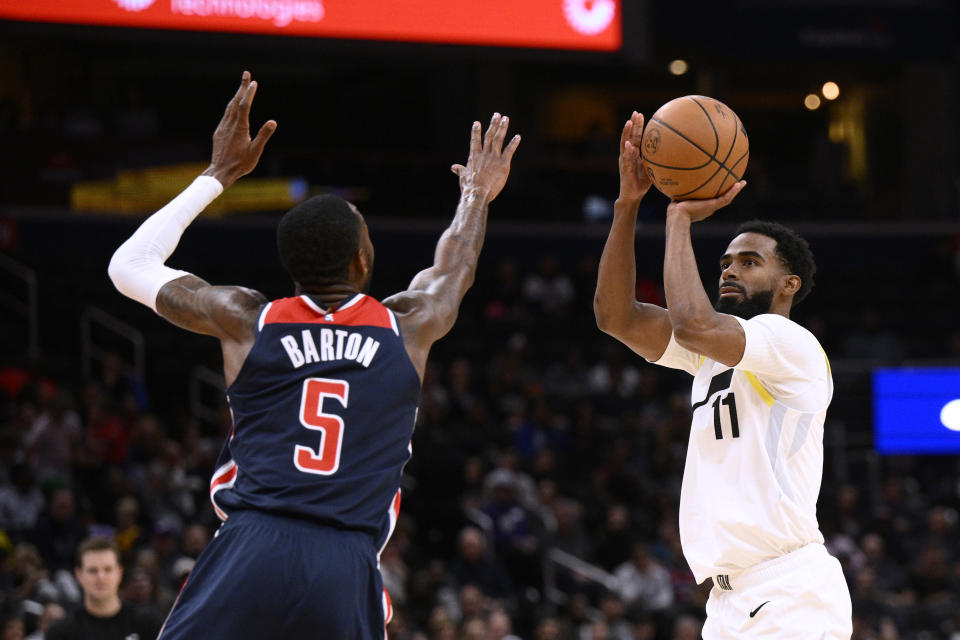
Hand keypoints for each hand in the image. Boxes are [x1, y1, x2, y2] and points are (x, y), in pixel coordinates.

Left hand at [203, 71, 276, 188]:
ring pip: (230, 107)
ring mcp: (223, 127)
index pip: (244, 106)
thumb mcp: (256, 151)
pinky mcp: (219, 132)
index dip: (249, 93)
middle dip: (242, 87)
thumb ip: (263, 135)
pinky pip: (226, 115)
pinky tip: (234, 105)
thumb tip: (273, 121)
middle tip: (246, 74)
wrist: (220, 172)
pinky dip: (232, 106)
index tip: (253, 82)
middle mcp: (230, 125)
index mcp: (240, 128)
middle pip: (236, 102)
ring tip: (242, 86)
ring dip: (237, 95)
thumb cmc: (240, 164)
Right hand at [450, 113, 520, 201]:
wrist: (478, 193)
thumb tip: (453, 167)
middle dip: (493, 124)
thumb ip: (460, 170)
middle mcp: (484, 154)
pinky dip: (513, 143)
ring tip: (506, 118)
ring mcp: (494, 158)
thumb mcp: (463, 177)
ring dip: (502, 128)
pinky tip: (518, 136)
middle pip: (489, 136)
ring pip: (498, 139)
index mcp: (474, 157)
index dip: (476, 131)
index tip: (477, 122)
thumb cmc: (470, 187)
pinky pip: (509, 151)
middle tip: (497, 114)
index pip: (475, 141)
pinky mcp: (503, 164)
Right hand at [618, 111, 651, 202]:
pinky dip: (627, 150)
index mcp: (634, 154)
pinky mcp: (624, 168)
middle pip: (629, 136)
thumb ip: (658, 160)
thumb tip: (673, 153)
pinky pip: (626, 158)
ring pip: (624, 143)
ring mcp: (625, 160)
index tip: (640, 115)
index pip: (635, 136)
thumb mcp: (652, 168)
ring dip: (626, 133)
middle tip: (635, 112)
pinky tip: (628, 144)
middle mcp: (627, 154)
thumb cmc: (642, 184)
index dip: (637, 126)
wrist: (632, 196)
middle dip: (632, 124)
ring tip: (629, 122)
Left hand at [667, 180, 746, 222]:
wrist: (677, 216)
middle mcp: (708, 208)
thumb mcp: (677, 198)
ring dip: (735, 190)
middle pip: (721, 198)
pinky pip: (727, 197)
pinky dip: (734, 191)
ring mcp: (712, 207)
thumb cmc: (673, 210)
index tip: (718, 187)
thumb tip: (674, 180)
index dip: (715, 194)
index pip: (711, 200)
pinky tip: (739, 183)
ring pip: (727, 198)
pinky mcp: (714, 206)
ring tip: (742, 183)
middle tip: (735, 184)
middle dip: (728, 191)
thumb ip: (678, 190)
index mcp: (701, 207)